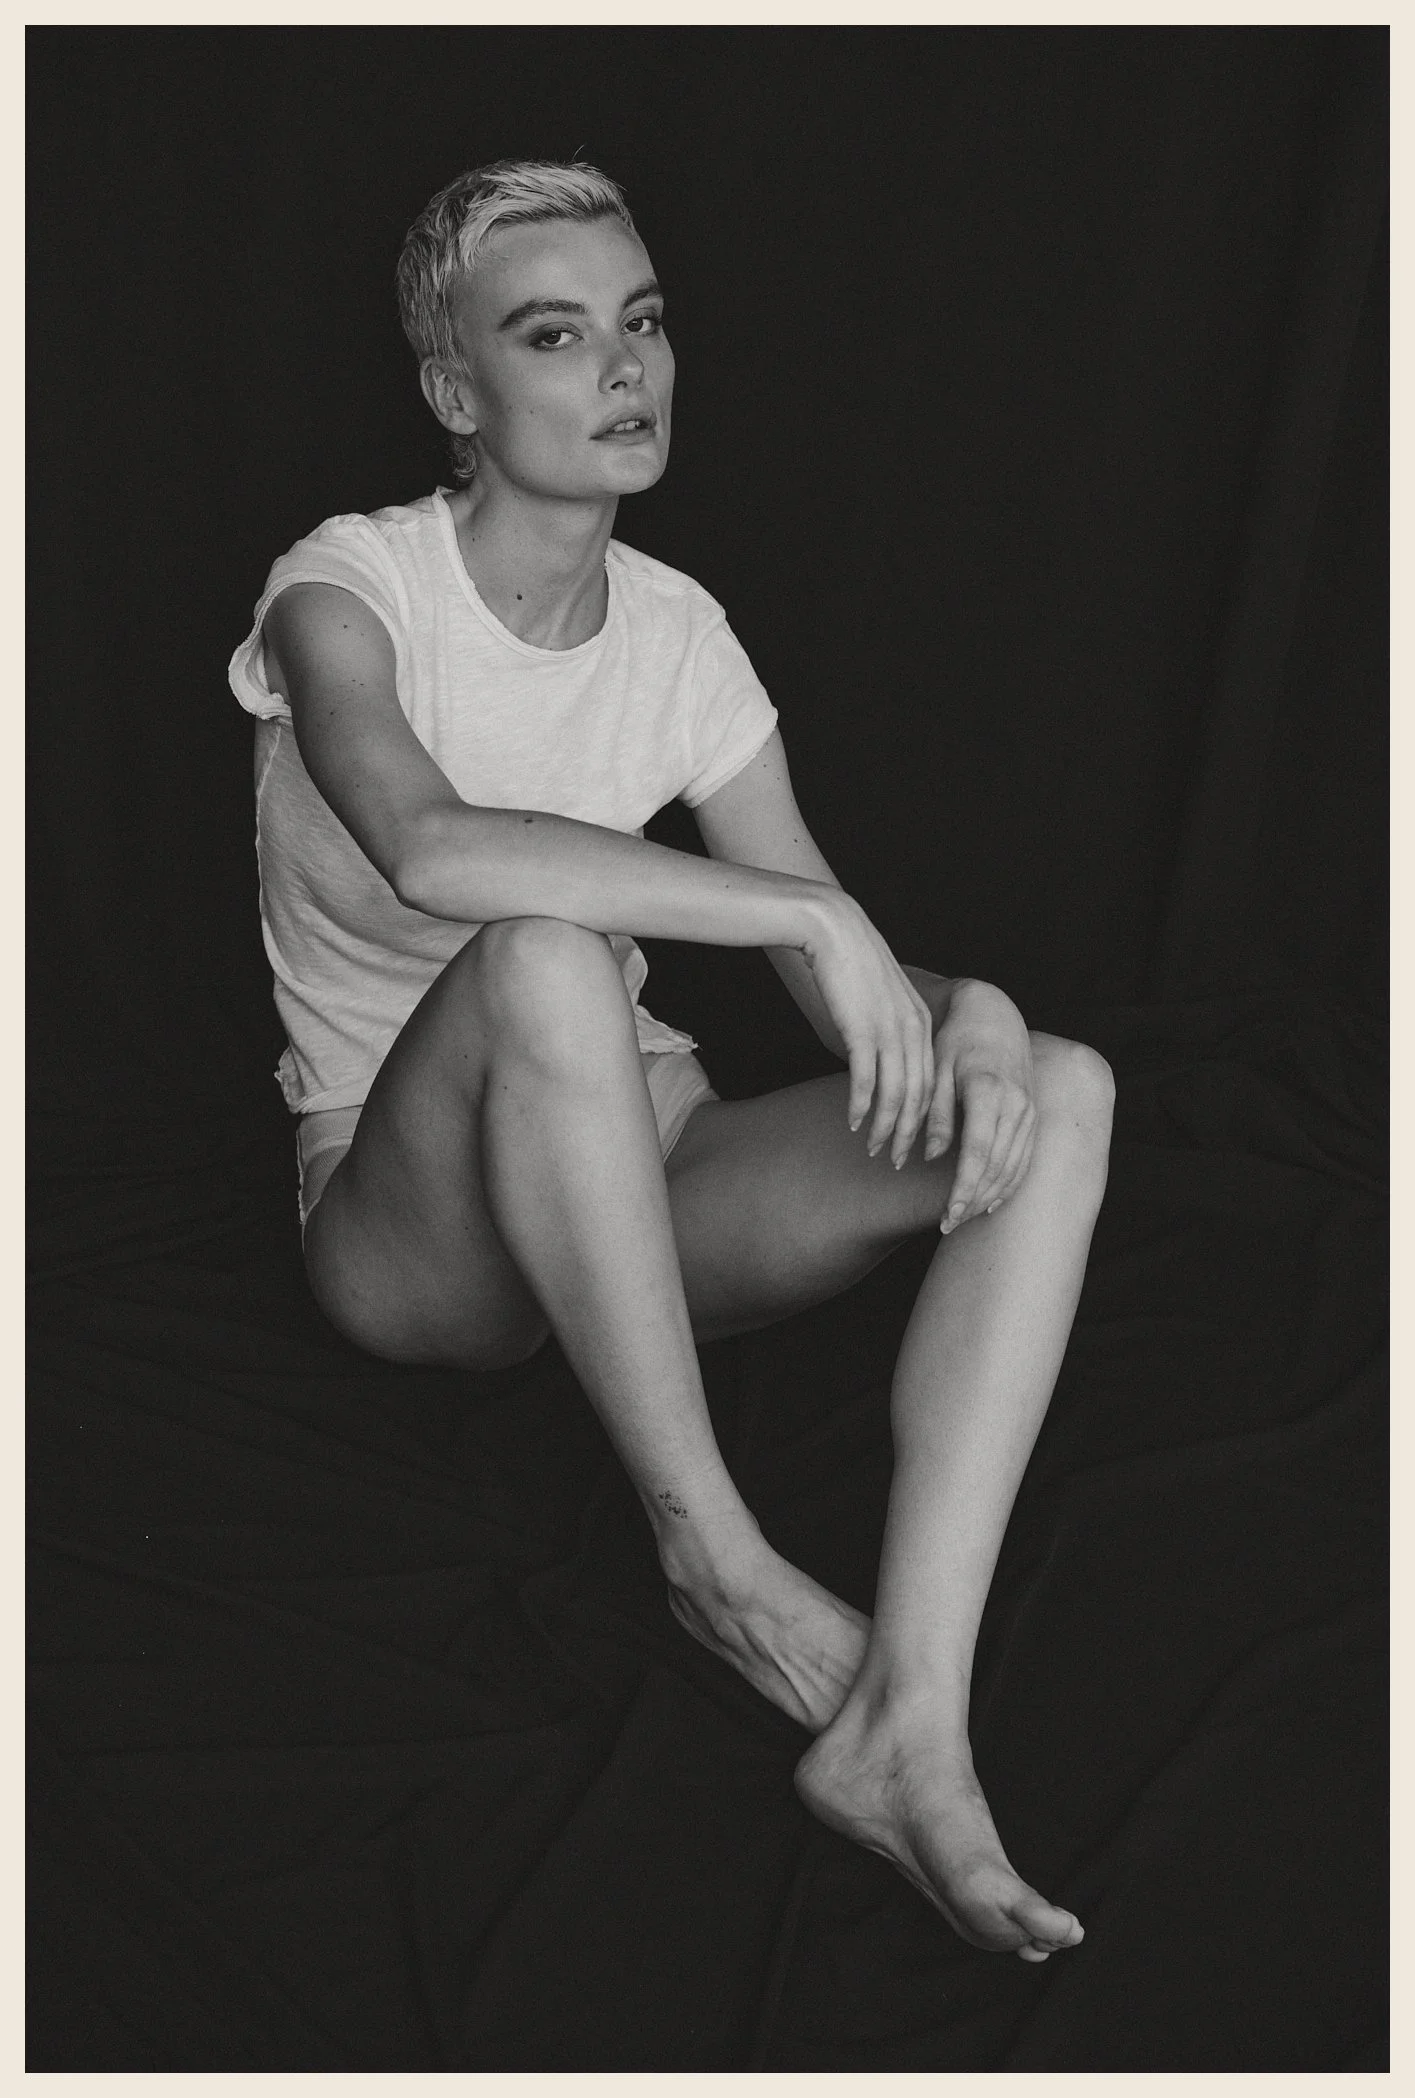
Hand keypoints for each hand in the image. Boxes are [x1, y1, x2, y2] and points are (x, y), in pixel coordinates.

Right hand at [801, 891, 936, 1165]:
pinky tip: (853, 1122)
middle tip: (895, 1160)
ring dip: (884, 1127)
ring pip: (896, 1093)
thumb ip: (886, 1025)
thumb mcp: (880, 996)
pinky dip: (861, 1105)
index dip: (923, 1118)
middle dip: (908, 1133)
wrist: (833, 928)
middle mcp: (913, 1028)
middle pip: (919, 1095)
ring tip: (873, 1149)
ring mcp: (890, 1029)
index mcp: (921, 1021)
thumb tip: (876, 1057)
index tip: (913, 1142)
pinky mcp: (862, 1028)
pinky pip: (866, 1079)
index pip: (931, 1081)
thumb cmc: (851, 962)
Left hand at [922, 980, 1035, 1229]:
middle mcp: (1017, 1104)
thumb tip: (932, 1156)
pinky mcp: (1034, 1115)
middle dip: (972, 1201)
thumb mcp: (937, 1072)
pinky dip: (1009, 1184)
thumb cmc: (957, 1041)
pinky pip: (1025, 1159)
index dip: (963, 1188)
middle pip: (997, 1166)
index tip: (947, 1215)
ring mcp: (1029, 1111)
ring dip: (989, 1197)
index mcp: (989, 1091)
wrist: (994, 1016)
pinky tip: (989, 1203)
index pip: (977, 1152)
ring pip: (1013, 1167)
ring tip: (962, 1218)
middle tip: (946, 1225)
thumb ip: (937, 1115)